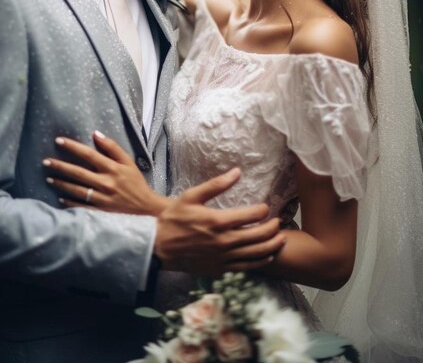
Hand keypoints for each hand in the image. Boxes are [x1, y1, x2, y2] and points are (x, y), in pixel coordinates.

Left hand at [43, 131, 168, 215]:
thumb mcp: (129, 162)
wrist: (147, 208)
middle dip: (60, 166)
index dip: (73, 147)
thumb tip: (96, 134)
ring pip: (76, 189)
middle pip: (78, 172)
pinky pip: (81, 206)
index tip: (58, 141)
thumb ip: (112, 147)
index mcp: (113, 168)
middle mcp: (106, 183)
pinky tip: (59, 197)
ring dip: (61, 183)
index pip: (89, 154)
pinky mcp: (100, 211)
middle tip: (45, 161)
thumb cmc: (137, 183)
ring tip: (49, 177)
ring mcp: (102, 198)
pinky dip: (69, 202)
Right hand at [155, 169, 285, 275]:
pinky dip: (260, 261)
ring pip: (256, 254)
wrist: (158, 246)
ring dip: (272, 245)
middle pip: (259, 235)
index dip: (263, 210)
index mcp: (218, 221)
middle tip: (280, 221)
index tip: (266, 207)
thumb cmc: (174, 218)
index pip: (252, 215)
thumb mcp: (192, 196)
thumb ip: (216, 184)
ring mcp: (223, 258)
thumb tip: (237, 172)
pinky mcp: (220, 269)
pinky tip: (267, 256)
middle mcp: (224, 241)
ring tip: (281, 238)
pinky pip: (246, 267)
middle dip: (273, 228)